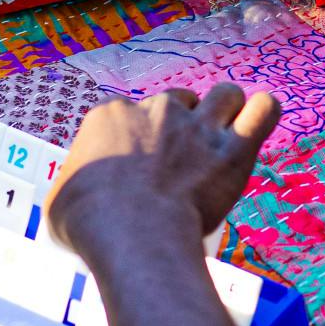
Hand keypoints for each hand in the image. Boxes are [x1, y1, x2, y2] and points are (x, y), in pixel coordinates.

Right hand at [47, 84, 280, 257]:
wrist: (131, 231)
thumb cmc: (88, 222)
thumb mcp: (60, 202)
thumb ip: (76, 187)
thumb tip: (77, 198)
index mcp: (111, 116)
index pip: (130, 113)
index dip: (137, 139)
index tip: (138, 170)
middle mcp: (156, 110)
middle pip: (178, 101)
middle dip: (182, 125)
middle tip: (182, 163)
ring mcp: (197, 126)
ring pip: (224, 94)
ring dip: (225, 112)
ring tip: (222, 140)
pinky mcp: (233, 149)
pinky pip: (264, 110)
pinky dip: (264, 114)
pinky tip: (257, 125)